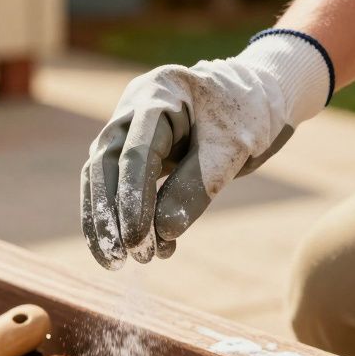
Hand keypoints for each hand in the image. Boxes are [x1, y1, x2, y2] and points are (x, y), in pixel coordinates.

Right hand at [81, 30, 330, 267]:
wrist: (254, 101)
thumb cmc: (246, 118)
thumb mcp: (231, 150)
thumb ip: (197, 187)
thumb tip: (163, 233)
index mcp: (159, 92)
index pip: (135, 153)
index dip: (132, 201)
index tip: (136, 241)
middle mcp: (133, 106)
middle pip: (104, 163)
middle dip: (107, 215)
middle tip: (118, 259)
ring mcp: (126, 125)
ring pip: (99, 175)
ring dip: (103, 221)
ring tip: (116, 262)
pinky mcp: (129, 148)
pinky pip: (113, 183)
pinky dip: (117, 216)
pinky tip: (129, 248)